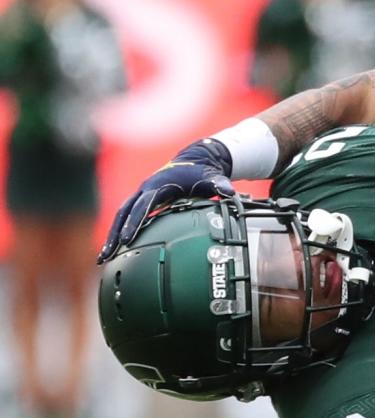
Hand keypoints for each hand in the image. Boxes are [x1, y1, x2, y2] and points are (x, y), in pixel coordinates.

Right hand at [97, 138, 234, 262]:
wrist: (196, 159)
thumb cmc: (202, 172)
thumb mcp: (211, 178)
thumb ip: (219, 184)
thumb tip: (229, 191)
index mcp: (158, 185)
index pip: (143, 206)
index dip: (134, 222)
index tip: (126, 238)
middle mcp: (145, 189)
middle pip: (124, 213)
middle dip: (114, 234)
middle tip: (106, 254)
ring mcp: (142, 195)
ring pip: (121, 216)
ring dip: (111, 236)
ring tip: (102, 258)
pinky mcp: (143, 201)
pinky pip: (126, 217)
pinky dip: (118, 232)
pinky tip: (114, 251)